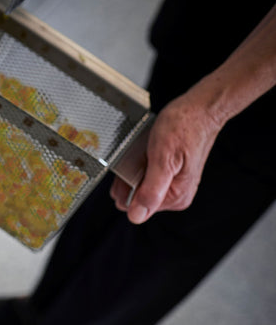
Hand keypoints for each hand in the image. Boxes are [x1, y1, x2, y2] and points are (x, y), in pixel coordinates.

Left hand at [110, 92, 222, 222]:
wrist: (200, 108)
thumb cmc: (184, 127)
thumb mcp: (163, 159)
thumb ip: (151, 190)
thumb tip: (136, 216)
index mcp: (176, 196)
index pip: (137, 208)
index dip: (125, 191)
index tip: (125, 173)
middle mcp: (176, 194)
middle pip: (136, 196)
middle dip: (128, 179)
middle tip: (134, 158)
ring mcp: (173, 182)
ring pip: (138, 184)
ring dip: (132, 169)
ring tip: (142, 152)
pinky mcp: (170, 172)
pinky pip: (145, 173)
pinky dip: (139, 163)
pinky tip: (144, 151)